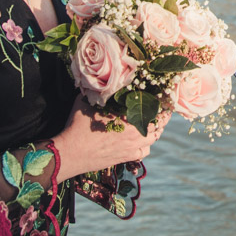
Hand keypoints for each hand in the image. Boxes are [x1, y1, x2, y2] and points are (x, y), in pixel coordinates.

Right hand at [52, 96, 170, 179]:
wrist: (69, 154)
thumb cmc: (78, 126)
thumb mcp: (88, 101)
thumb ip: (99, 89)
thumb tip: (104, 76)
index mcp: (129, 119)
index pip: (155, 110)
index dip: (163, 103)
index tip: (166, 96)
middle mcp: (134, 135)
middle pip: (158, 125)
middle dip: (162, 117)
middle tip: (163, 109)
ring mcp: (131, 149)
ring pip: (153, 139)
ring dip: (155, 130)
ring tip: (154, 122)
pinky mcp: (124, 159)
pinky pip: (143, 153)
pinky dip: (146, 145)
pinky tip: (142, 140)